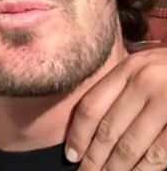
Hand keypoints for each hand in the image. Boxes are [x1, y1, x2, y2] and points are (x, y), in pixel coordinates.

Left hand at [66, 45, 166, 170]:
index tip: (71, 156)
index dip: (78, 135)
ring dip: (116, 168)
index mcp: (129, 69)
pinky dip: (145, 169)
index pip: (91, 107)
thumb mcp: (146, 68)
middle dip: (94, 159)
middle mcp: (145, 82)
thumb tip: (89, 130)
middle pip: (108, 130)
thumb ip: (120, 90)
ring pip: (131, 145)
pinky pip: (159, 152)